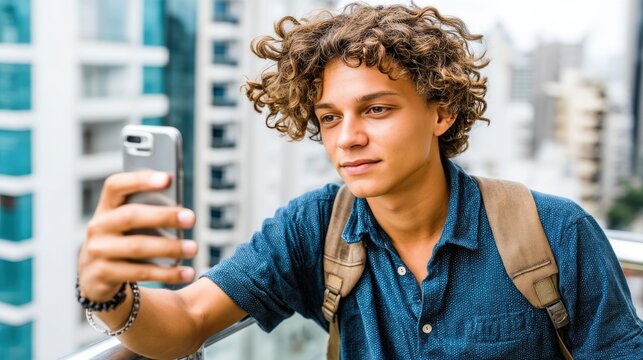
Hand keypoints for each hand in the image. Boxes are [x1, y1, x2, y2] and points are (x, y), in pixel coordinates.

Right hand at [77, 170, 197, 301]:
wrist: (96, 277)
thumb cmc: (123, 241)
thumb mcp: (128, 225)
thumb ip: (148, 212)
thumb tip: (182, 211)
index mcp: (105, 207)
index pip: (116, 185)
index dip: (140, 179)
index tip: (167, 178)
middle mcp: (98, 227)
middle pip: (130, 215)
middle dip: (163, 216)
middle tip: (191, 218)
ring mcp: (97, 251)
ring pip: (137, 246)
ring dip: (170, 247)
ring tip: (193, 248)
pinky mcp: (103, 275)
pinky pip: (140, 272)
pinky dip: (167, 273)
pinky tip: (187, 272)